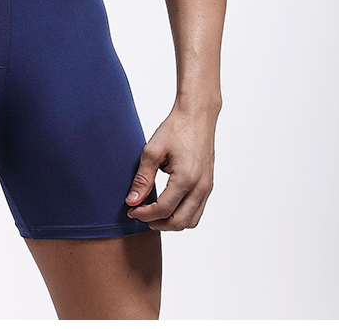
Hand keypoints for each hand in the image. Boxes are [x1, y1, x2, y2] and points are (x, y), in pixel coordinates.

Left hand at [125, 105, 216, 230]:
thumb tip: (132, 200)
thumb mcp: (152, 151)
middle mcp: (200, 187)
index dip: (144, 213)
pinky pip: (196, 210)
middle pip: (178, 222)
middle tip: (139, 214)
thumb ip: (142, 178)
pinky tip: (167, 204)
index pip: (163, 209)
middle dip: (157, 223)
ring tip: (152, 212)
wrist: (197, 115)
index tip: (131, 210)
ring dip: (170, 222)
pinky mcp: (208, 185)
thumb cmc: (176, 128)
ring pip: (190, 221)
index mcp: (186, 178)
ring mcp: (207, 187)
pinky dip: (181, 214)